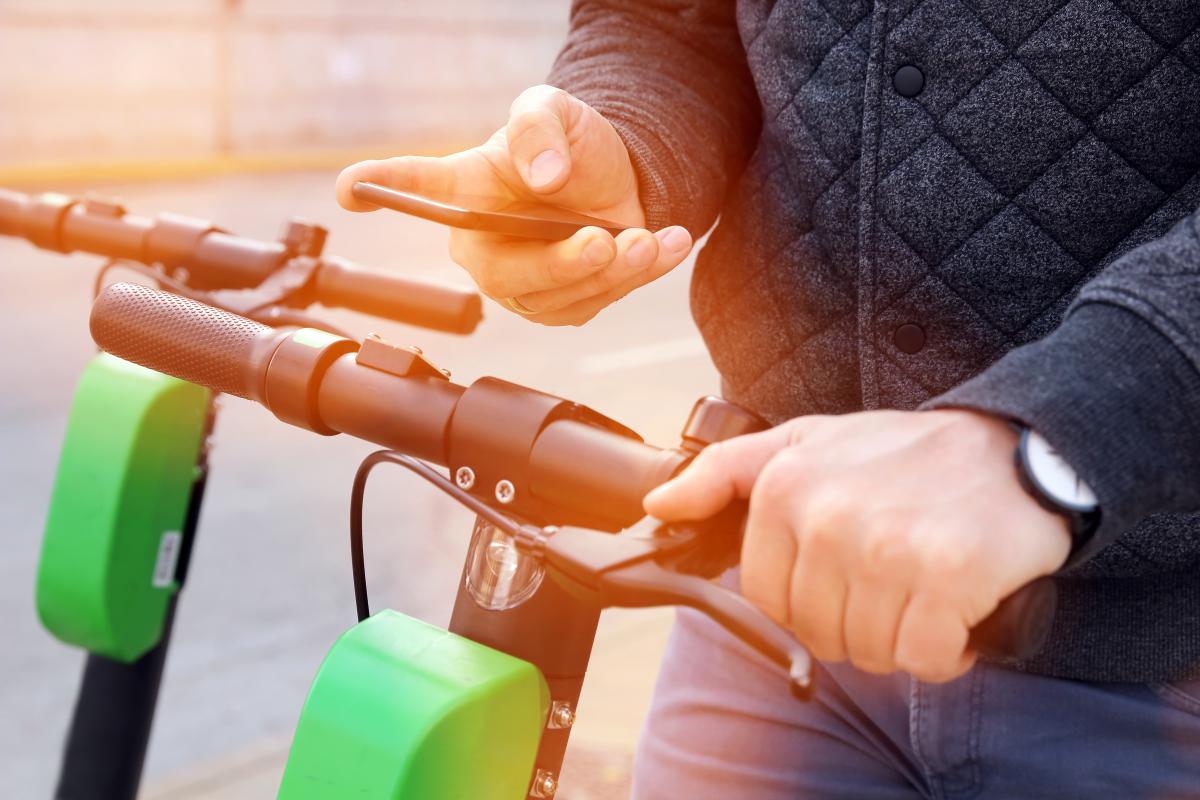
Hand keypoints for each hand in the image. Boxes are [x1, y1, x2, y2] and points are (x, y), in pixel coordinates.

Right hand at [336, 84, 692, 324]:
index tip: (350, 188)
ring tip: (649, 239)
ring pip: (563, 298)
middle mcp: (485, 246)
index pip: (417, 187)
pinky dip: (642, 275)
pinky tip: (669, 243)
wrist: (619, 178)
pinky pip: (602, 301)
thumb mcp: (555, 114)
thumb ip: (540, 130)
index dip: (383, 187)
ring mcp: (524, 283)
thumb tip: (543, 175)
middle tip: (604, 243)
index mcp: (466, 192)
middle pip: (508, 276)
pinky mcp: (565, 304)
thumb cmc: (569, 144)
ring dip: (613, 273)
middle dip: (561, 266)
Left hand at [644, 410, 1070, 682]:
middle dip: (857, 620)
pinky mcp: (947, 575)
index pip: (766, 598)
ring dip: (902, 636)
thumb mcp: (804, 441)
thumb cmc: (903, 455)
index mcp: (784, 487)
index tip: (843, 572)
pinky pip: (924, 659)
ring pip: (870, 652)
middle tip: (893, 576)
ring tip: (924, 587)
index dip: (807, 600)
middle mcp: (828, 516)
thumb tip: (658, 506)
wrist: (1016, 448)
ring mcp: (887, 547)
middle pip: (819, 632)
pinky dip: (945, 650)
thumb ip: (724, 473)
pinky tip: (957, 609)